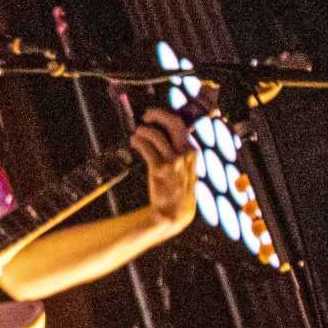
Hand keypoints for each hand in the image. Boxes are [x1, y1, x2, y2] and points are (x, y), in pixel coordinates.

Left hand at [131, 107, 197, 233]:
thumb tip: (167, 133)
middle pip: (173, 123)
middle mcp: (185, 154)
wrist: (174, 212)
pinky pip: (146, 148)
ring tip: (136, 134)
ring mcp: (173, 162)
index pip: (181, 125)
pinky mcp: (159, 170)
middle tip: (146, 116)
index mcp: (192, 152)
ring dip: (143, 131)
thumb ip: (180, 151)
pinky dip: (138, 142)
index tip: (154, 116)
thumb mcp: (187, 168)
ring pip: (155, 135)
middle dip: (157, 115)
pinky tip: (134, 142)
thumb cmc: (178, 189)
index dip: (165, 116)